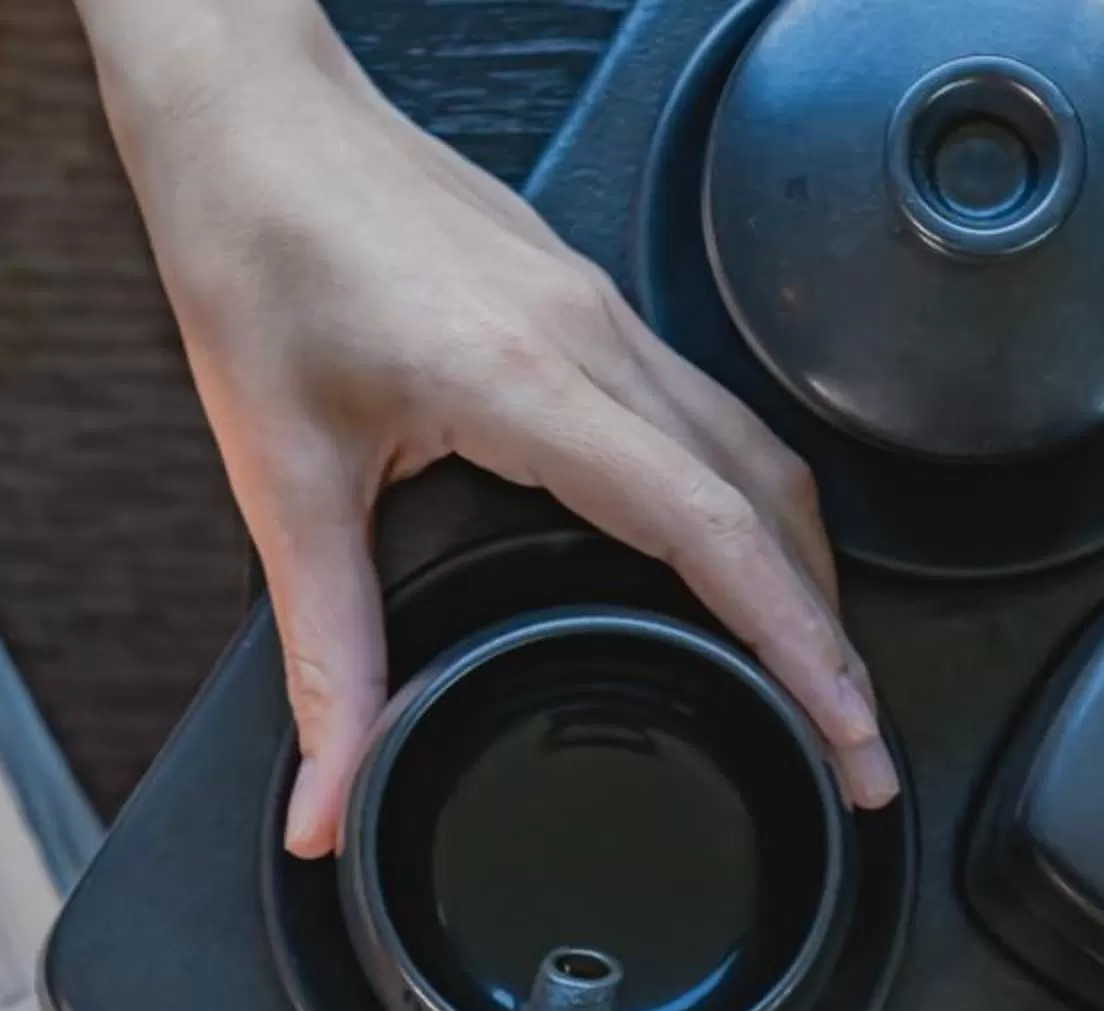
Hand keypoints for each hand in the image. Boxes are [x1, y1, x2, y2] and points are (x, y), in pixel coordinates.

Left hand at [76, 0, 898, 855]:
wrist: (249, 115)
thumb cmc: (259, 252)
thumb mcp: (276, 481)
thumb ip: (322, 661)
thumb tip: (325, 801)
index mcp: (528, 381)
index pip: (710, 528)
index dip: (794, 643)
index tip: (843, 728)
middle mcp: (592, 341)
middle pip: (770, 499)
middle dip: (830, 634)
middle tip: (855, 745)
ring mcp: (602, 314)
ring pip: (754, 450)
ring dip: (803, 569)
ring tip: (815, 674)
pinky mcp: (587, 305)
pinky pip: (708, 413)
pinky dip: (750, 506)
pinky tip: (735, 562)